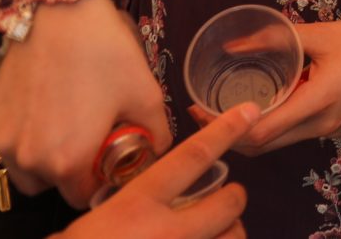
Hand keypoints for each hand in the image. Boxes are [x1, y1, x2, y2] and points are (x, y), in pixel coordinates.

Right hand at [0, 0, 169, 207]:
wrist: (60, 15)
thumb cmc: (106, 54)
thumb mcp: (146, 94)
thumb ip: (156, 134)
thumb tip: (159, 151)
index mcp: (68, 162)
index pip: (84, 196)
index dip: (101, 182)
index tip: (110, 161)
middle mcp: (29, 160)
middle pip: (53, 186)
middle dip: (72, 172)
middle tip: (91, 140)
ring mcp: (4, 141)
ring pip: (26, 169)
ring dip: (45, 158)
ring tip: (68, 123)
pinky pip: (9, 143)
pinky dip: (25, 135)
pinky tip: (45, 106)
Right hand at [64, 103, 256, 238]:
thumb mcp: (92, 215)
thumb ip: (127, 194)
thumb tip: (154, 180)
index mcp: (138, 203)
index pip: (191, 157)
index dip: (224, 132)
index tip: (248, 114)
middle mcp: (167, 231)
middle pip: (228, 204)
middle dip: (234, 197)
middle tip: (228, 197)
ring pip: (233, 238)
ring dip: (230, 231)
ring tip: (220, 229)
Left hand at [193, 22, 340, 152]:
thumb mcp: (319, 34)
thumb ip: (275, 39)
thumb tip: (232, 46)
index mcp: (317, 101)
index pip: (259, 131)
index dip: (223, 125)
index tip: (198, 108)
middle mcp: (321, 125)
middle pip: (262, 146)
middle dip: (227, 133)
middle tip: (203, 111)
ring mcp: (329, 131)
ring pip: (277, 144)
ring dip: (249, 132)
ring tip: (227, 108)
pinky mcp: (334, 129)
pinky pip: (294, 136)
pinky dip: (272, 128)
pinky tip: (266, 106)